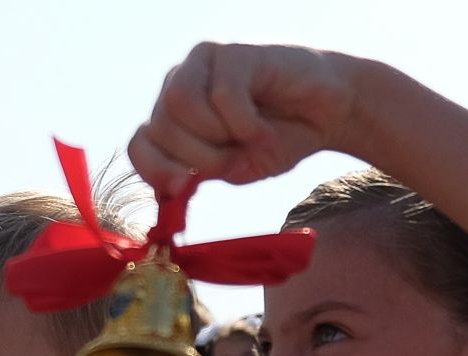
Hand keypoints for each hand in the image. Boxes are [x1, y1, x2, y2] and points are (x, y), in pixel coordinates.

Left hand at [129, 44, 363, 194]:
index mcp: (174, 117)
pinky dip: (245, 123)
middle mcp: (182, 83)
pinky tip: (264, 129)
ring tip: (248, 141)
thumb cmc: (278, 139)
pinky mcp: (235, 52)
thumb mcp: (233, 170)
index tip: (180, 188)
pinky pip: (222, 94)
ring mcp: (205, 62)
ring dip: (216, 137)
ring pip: (179, 103)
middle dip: (198, 157)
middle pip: (160, 126)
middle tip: (234, 161)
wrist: (328, 112)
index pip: (140, 142)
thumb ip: (198, 176)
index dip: (154, 168)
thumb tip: (166, 190)